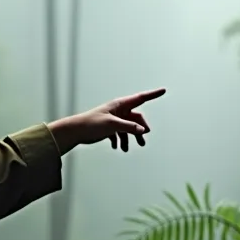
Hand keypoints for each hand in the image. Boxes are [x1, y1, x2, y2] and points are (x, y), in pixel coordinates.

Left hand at [48, 88, 165, 152]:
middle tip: (142, 142)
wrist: (75, 131)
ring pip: (128, 128)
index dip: (153, 94)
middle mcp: (118, 111)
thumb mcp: (112, 125)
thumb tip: (143, 130)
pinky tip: (115, 147)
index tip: (163, 90)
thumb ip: (128, 127)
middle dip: (140, 130)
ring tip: (125, 149)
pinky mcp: (108, 128)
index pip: (141, 98)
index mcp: (120, 105)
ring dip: (129, 139)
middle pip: (136, 118)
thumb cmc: (91, 124)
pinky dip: (119, 141)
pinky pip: (119, 134)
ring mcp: (113, 119)